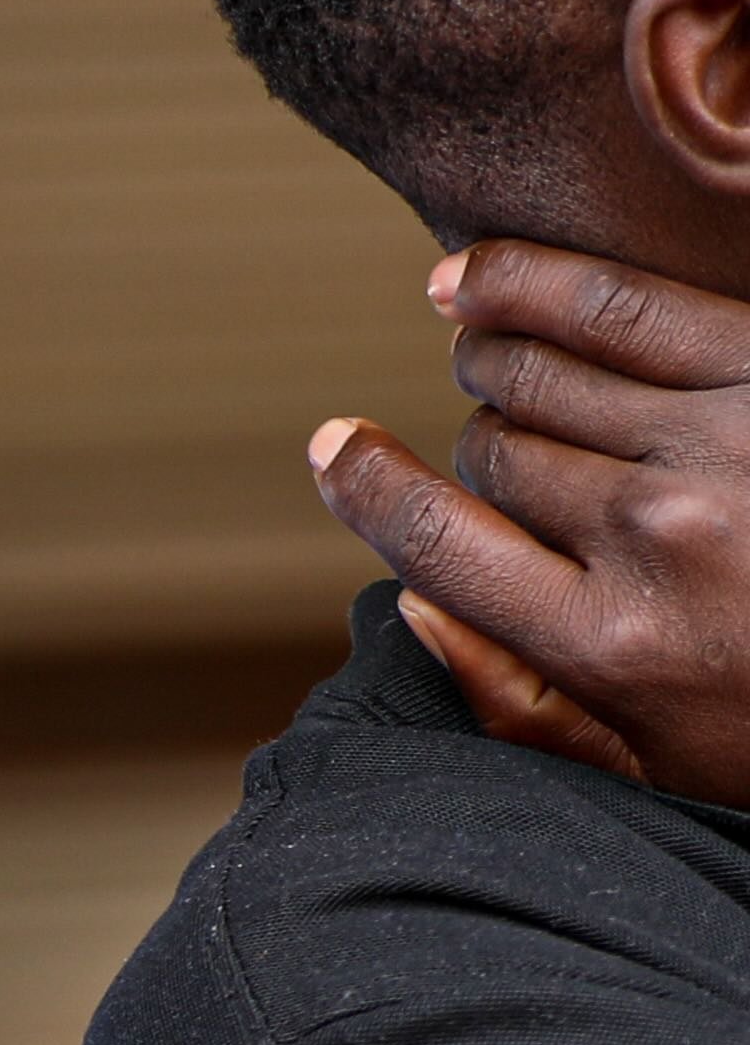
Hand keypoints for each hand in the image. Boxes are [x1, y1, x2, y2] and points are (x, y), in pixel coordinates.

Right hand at [309, 242, 749, 803]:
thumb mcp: (670, 765)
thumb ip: (530, 707)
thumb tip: (413, 605)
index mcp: (615, 648)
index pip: (439, 546)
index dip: (370, 489)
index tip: (333, 450)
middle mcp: (655, 542)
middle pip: (497, 458)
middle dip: (476, 444)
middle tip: (492, 441)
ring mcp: (722, 446)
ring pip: (534, 377)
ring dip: (488, 357)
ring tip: (470, 341)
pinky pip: (614, 304)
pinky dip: (525, 283)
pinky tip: (474, 279)